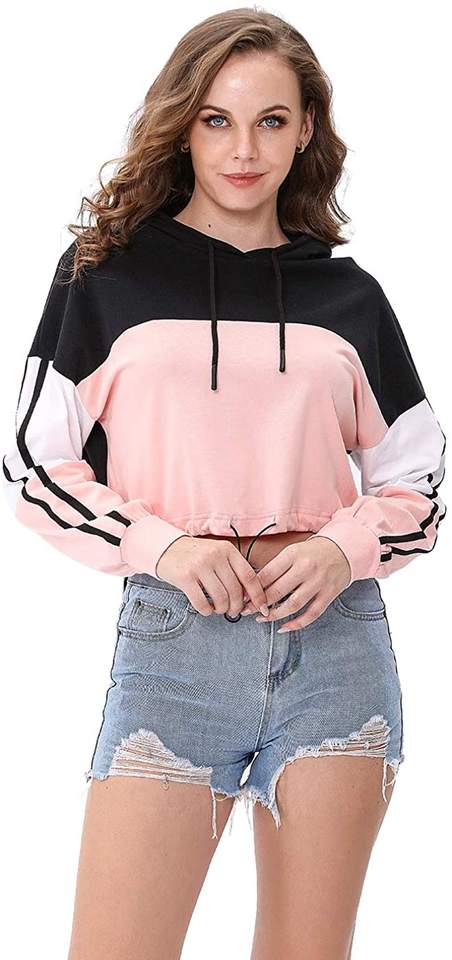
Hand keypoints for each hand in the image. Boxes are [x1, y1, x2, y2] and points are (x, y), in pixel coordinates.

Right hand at [155, 536, 269, 617]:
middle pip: (235, 590)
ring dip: (221, 609)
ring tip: (218, 609)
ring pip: (220, 598)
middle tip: (232, 611)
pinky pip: (202, 602)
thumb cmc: (196, 556)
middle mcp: (215, 556)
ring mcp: (199, 566)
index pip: (249, 576)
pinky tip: (206, 609)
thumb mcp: (217, 554)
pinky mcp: (185, 577)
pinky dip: (206, 610)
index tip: (261, 607)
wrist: (166, 548)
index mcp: (227, 549)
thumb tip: (250, 596)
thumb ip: (233, 570)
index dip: (258, 595)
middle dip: (236, 606)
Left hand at [240, 536, 351, 629]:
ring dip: (274, 615)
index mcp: (293, 554)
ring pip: (293, 604)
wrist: (343, 549)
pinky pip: (311, 614)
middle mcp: (306, 568)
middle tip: (247, 610)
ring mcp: (318, 582)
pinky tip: (284, 627)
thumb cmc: (312, 552)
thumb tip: (253, 586)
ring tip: (262, 619)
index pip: (267, 574)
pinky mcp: (328, 594)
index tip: (242, 597)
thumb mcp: (292, 551)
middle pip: (277, 591)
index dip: (252, 589)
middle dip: (259, 604)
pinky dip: (297, 624)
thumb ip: (276, 567)